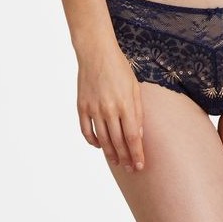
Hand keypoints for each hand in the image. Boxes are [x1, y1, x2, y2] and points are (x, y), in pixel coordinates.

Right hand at [76, 44, 144, 171]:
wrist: (96, 53)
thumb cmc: (119, 68)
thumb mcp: (135, 87)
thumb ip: (137, 111)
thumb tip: (138, 134)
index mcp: (125, 104)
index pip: (132, 137)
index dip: (136, 154)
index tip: (140, 165)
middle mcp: (109, 109)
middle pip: (118, 142)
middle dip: (126, 158)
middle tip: (130, 168)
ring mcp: (94, 109)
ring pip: (103, 139)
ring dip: (111, 154)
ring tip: (117, 162)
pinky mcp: (82, 107)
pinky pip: (87, 130)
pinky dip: (93, 141)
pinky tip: (100, 146)